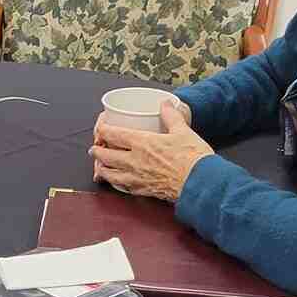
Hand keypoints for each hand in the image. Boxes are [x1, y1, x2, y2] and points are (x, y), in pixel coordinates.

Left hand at [89, 100, 214, 201]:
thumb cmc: (193, 157)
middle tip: (95, 147)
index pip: (112, 134)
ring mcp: (137, 178)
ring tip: (100, 166)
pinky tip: (118, 181)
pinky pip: (122, 188)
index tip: (100, 126)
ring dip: (102, 168)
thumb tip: (166, 104)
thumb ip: (171, 116)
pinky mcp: (144, 191)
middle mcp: (134, 161)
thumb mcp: (182, 131)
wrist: (201, 183)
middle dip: (97, 150)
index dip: (101, 129)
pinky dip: (116, 183)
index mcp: (141, 143)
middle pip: (105, 155)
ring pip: (110, 174)